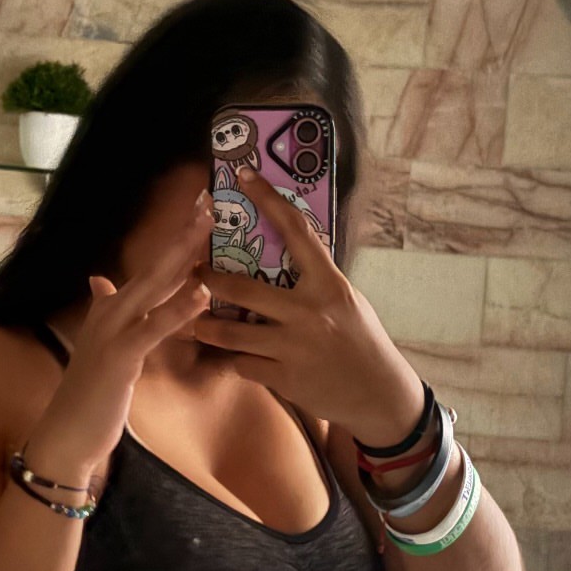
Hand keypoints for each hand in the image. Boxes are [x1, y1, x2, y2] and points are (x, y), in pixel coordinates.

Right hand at [26, 196, 212, 474]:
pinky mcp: (118, 357)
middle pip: (154, 265)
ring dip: (181, 256)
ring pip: (152, 286)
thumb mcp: (103, 346)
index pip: (152, 268)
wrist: (66, 434)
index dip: (177, 240)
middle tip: (208, 201)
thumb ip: (104, 309)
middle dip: (183, 234)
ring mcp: (112, 331)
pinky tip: (201, 293)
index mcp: (113, 309)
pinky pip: (152, 328)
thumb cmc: (91, 395)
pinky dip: (177, 309)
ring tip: (207, 228)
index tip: (201, 210)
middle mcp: (111, 311)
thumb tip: (99, 279)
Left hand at [192, 166, 423, 446]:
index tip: (245, 176)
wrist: (377, 394)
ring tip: (196, 321)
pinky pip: (242, 364)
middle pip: (244, 290)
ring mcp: (295, 347)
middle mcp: (310, 312)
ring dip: (206, 326)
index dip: (269, 200)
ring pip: (232, 333)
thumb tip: (282, 252)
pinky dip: (234, 361)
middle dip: (209, 280)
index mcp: (328, 285)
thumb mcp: (345, 301)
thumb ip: (314, 280)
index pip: (297, 231)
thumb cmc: (360, 340)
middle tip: (192, 272)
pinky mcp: (285, 379)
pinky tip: (230, 358)